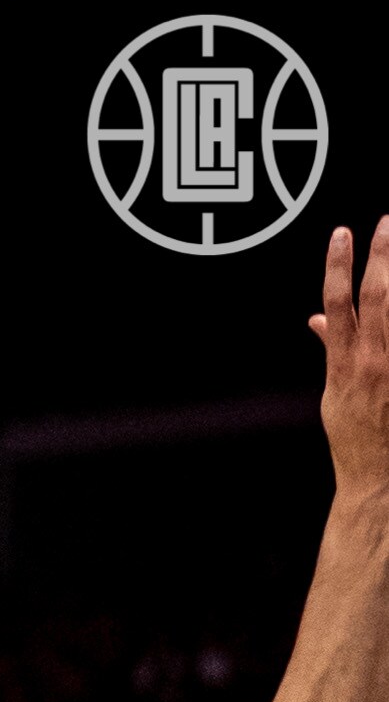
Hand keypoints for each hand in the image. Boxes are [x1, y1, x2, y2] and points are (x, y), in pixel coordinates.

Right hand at [315, 220, 388, 503]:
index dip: (337, 266)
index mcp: (343, 364)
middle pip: (376, 298)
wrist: (375, 476)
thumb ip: (332, 351)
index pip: (336, 304)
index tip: (342, 234)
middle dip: (381, 257)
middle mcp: (370, 362)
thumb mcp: (333, 394)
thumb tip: (319, 321)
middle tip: (387, 224)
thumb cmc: (355, 438)